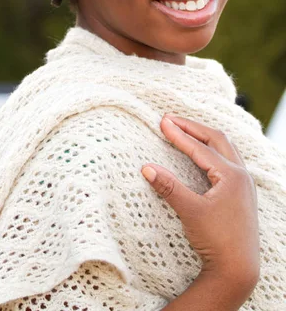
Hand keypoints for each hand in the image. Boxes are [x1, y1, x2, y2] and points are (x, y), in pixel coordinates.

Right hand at [141, 115, 259, 288]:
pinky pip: (228, 160)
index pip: (201, 148)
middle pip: (217, 139)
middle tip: (171, 120)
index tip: (162, 122)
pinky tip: (202, 154)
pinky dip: (212, 150)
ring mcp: (244, 184)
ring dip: (204, 136)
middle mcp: (241, 175)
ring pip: (225, 148)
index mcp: (232, 176)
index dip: (180, 134)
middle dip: (193, 127)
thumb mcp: (190, 211)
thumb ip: (168, 186)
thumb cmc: (217, 241)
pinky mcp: (241, 194)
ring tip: (185, 130)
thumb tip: (146, 168)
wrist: (237, 270)